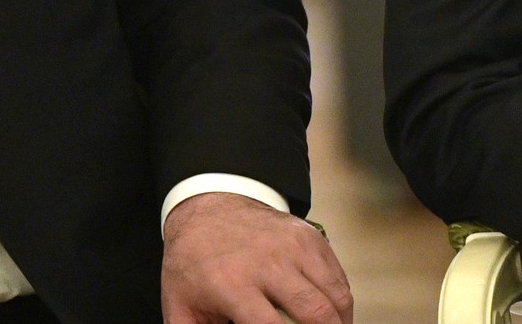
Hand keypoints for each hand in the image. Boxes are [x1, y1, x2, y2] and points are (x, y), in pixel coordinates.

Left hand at [162, 192, 352, 323]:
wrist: (210, 208)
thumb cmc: (193, 264)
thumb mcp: (180, 304)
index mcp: (233, 285)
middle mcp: (270, 264)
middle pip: (315, 312)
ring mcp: (295, 247)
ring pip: (336, 295)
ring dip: (340, 320)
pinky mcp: (311, 237)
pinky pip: (339, 276)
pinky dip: (341, 301)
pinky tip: (332, 314)